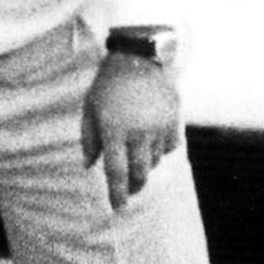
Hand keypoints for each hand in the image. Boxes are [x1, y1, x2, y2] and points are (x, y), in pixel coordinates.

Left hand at [80, 54, 181, 210]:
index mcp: (114, 130)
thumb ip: (89, 139)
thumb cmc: (109, 83)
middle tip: (129, 191)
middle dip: (134, 186)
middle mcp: (138, 132)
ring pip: (155, 161)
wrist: (140, 56)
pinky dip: (161, 150)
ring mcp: (158, 126)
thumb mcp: (90, 108)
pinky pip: (170, 146)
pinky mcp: (174, 119)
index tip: (117, 207)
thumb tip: (89, 165)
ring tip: (137, 158)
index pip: (116, 172)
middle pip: (140, 173)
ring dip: (146, 166)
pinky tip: (153, 142)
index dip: (116, 193)